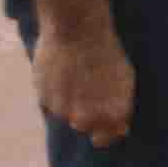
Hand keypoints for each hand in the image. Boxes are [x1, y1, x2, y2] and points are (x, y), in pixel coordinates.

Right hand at [31, 6, 136, 150]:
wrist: (76, 28)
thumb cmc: (107, 52)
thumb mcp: (124, 79)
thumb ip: (120, 108)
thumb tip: (119, 129)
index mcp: (109, 116)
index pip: (106, 138)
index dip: (107, 130)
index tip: (107, 120)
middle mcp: (85, 119)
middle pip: (84, 125)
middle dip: (88, 112)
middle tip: (89, 87)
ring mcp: (61, 110)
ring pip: (65, 114)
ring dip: (70, 101)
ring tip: (75, 75)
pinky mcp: (43, 97)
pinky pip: (51, 102)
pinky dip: (56, 92)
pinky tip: (61, 72)